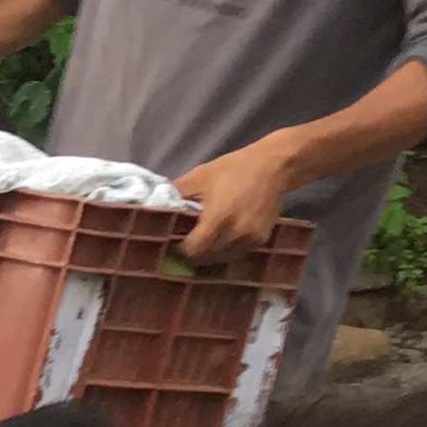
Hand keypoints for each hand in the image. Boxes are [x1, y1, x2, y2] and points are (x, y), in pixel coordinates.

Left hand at [169, 137, 300, 266]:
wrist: (276, 166)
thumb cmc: (233, 169)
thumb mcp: (198, 177)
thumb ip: (174, 197)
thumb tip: (151, 210)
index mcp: (218, 219)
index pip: (190, 251)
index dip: (176, 250)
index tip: (168, 243)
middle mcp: (236, 235)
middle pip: (203, 260)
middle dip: (189, 255)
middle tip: (179, 245)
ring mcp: (250, 240)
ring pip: (219, 260)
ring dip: (206, 256)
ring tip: (197, 242)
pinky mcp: (260, 241)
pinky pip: (234, 255)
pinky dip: (222, 251)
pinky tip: (216, 240)